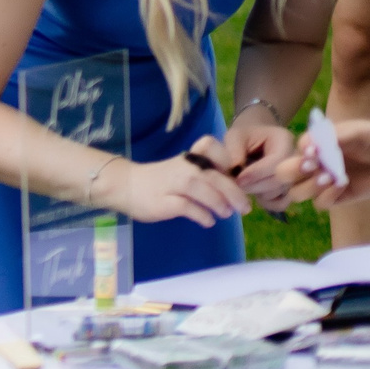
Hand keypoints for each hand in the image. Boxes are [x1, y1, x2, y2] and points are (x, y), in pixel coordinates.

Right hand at [108, 153, 250, 227]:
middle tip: (244, 207)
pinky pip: (188, 207)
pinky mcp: (164, 201)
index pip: (210, 146)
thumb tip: (234, 193)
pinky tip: (208, 222)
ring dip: (219, 204)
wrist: (125, 185)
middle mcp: (183, 168)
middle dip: (234, 192)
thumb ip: (206, 177)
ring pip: (203, 189)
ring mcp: (172, 183)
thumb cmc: (159, 181)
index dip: (226, 158)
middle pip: (214, 176)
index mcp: (189, 159)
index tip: (233, 174)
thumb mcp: (182, 171)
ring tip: (226, 214)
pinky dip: (203, 216)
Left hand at [197, 120, 298, 209]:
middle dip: (256, 185)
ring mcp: (297, 177)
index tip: (238, 179)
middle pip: (281, 180)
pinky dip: (266, 203)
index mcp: (285, 140)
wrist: (254, 140)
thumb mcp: (235, 136)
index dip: (256, 173)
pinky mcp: (291, 190)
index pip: (276, 162)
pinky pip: (281, 203)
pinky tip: (255, 193)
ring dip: (259, 193)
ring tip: (245, 184)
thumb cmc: (244, 136)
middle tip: (237, 184)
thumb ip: (234, 150)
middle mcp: (297, 160)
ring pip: (281, 193)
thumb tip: (235, 170)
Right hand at [280, 119, 369, 209]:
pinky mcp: (338, 197)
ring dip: (309, 186)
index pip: (290, 152)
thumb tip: (306, 147)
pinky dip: (327, 196)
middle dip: (292, 172)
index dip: (297, 155)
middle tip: (311, 168)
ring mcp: (324, 182)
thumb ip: (328, 138)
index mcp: (314, 146)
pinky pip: (321, 204)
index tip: (314, 153)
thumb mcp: (353, 132)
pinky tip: (343, 185)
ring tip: (330, 177)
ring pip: (298, 193)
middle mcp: (314, 164)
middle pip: (284, 175)